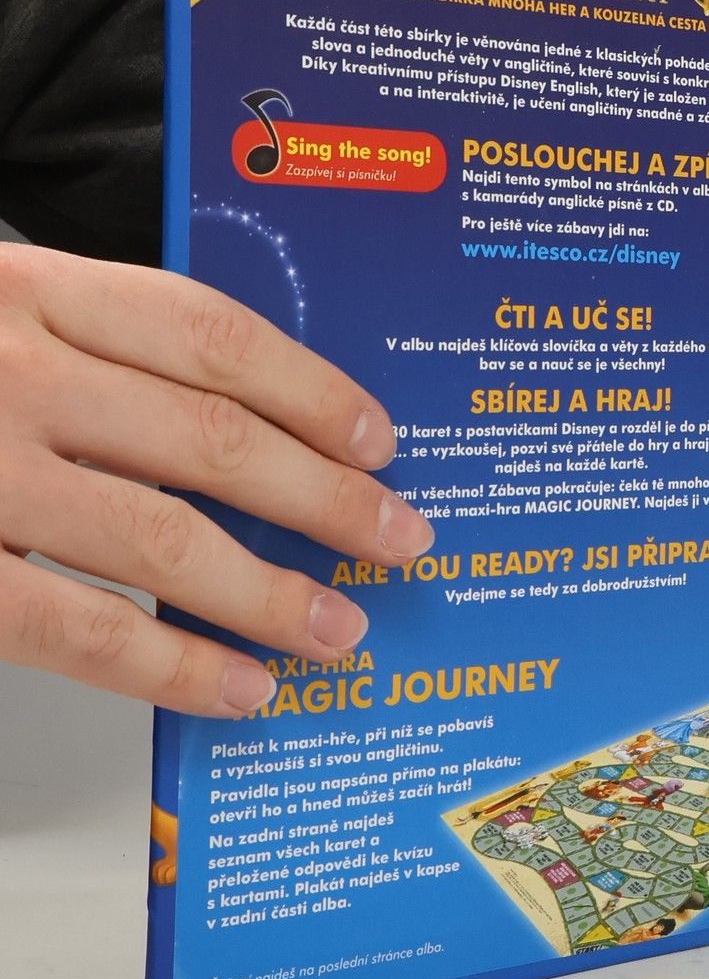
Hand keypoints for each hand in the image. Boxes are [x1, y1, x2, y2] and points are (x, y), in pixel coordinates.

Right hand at [0, 246, 431, 716]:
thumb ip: (82, 343)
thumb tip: (235, 414)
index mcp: (22, 292)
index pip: (207, 333)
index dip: (310, 389)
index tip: (379, 437)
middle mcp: (3, 373)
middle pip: (210, 438)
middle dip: (325, 498)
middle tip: (399, 539)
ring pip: (157, 538)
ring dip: (268, 593)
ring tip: (337, 630)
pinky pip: (70, 627)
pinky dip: (168, 664)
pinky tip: (236, 686)